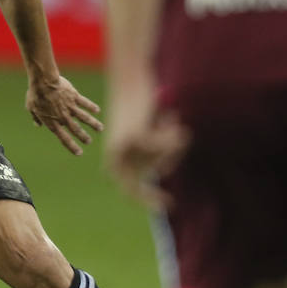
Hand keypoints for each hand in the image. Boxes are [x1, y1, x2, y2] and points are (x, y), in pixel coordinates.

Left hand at [25, 74, 103, 155]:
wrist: (43, 82)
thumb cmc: (35, 94)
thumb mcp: (31, 108)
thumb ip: (36, 118)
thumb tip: (37, 125)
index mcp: (53, 122)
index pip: (64, 138)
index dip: (72, 146)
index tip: (79, 153)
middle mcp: (63, 117)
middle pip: (76, 130)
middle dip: (84, 137)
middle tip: (89, 142)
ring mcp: (70, 107)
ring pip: (84, 118)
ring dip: (93, 124)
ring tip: (101, 129)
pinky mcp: (74, 96)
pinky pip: (85, 103)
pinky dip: (91, 107)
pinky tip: (97, 110)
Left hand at [104, 87, 189, 208]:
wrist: (131, 81)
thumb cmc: (142, 108)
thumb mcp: (148, 136)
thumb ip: (152, 156)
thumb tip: (159, 172)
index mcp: (115, 158)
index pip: (127, 189)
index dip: (144, 200)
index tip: (163, 207)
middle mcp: (115, 157)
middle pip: (134, 189)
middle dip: (151, 198)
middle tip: (169, 205)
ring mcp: (124, 148)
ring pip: (160, 162)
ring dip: (172, 146)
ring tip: (169, 124)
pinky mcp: (135, 137)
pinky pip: (165, 147)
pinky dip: (171, 134)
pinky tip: (168, 118)